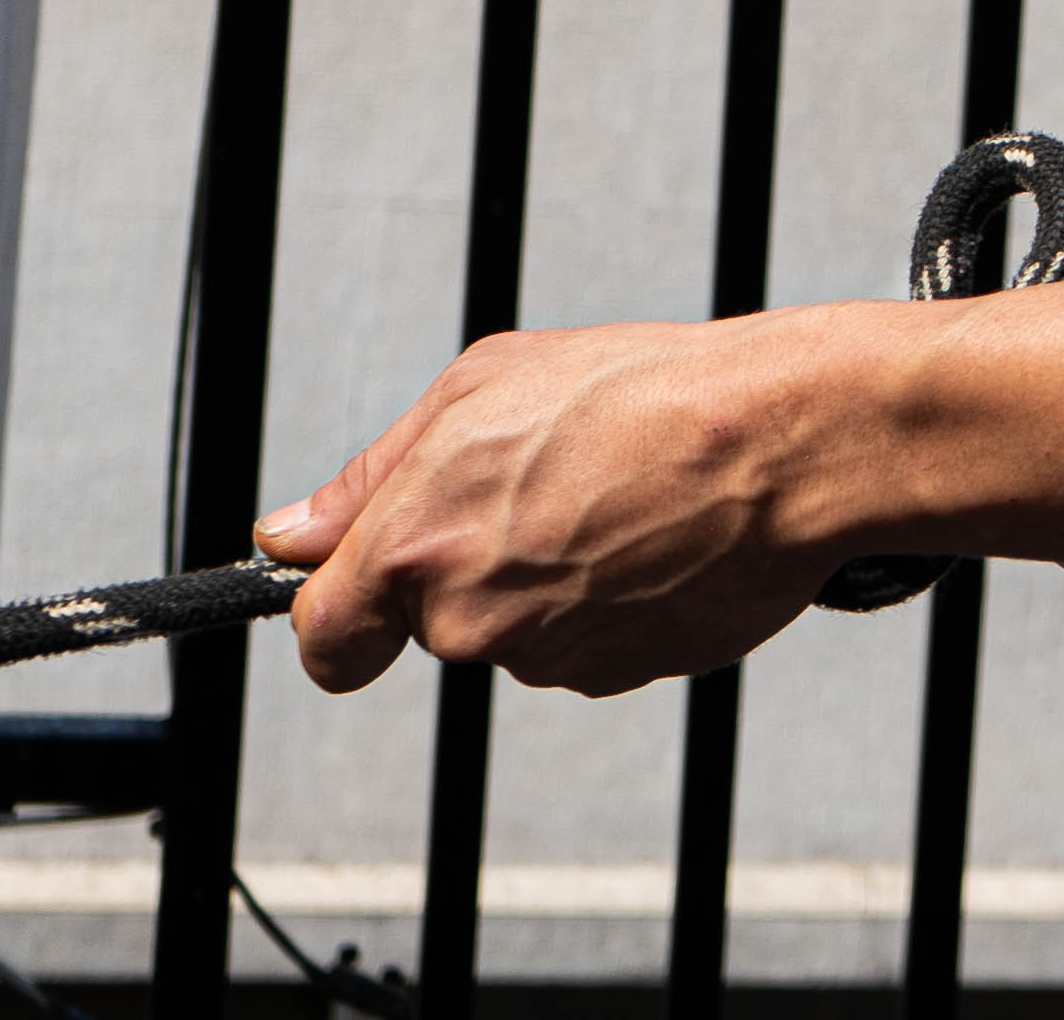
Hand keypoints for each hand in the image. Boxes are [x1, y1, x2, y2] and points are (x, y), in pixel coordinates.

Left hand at [258, 311, 872, 696]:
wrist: (775, 444)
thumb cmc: (635, 394)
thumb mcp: (480, 385)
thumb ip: (369, 476)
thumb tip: (287, 536)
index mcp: (414, 547)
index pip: (324, 639)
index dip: (335, 619)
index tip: (353, 597)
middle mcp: (469, 623)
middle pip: (431, 623)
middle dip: (466, 567)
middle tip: (541, 486)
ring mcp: (547, 662)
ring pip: (512, 633)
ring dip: (542, 580)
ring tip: (610, 497)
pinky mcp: (617, 678)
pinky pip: (582, 648)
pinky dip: (604, 603)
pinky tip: (648, 536)